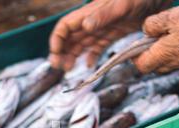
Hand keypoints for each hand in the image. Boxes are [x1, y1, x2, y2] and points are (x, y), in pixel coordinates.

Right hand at [49, 0, 171, 70]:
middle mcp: (94, 21)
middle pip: (70, 37)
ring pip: (82, 44)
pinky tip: (89, 66)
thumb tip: (85, 26)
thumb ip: (104, 15)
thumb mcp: (123, 5)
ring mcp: (103, 28)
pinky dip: (91, 56)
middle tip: (59, 67)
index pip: (66, 26)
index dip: (57, 40)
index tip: (55, 55)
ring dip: (73, 56)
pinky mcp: (114, 34)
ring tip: (68, 69)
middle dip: (61, 52)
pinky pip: (98, 47)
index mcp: (91, 13)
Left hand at [133, 5, 178, 73]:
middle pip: (153, 64)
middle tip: (156, 34)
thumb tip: (146, 30)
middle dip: (151, 51)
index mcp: (160, 58)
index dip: (136, 55)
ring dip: (165, 49)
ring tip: (174, 31)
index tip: (139, 43)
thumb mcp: (169, 18)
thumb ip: (152, 25)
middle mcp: (170, 66)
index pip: (139, 65)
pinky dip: (178, 48)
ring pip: (166, 61)